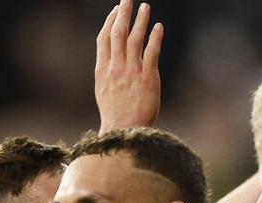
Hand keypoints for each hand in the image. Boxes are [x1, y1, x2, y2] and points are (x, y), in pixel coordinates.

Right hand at [95, 0, 162, 131]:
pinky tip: (159, 27)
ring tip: (146, 7)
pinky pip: (151, 52)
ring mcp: (131, 72)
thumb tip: (111, 60)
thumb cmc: (116, 115)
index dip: (110, 22)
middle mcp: (115, 68)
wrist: (124, 131)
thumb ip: (107, 73)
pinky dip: (155, 38)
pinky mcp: (148, 78)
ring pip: (135, 39)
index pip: (104, 39)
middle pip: (118, 34)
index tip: (116, 10)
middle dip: (123, 14)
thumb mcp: (104, 91)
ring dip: (140, 21)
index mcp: (102, 70)